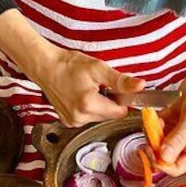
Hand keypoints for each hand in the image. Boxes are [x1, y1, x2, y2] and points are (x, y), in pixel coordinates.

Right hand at [0, 10, 144, 126]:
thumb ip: (120, 80)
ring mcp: (72, 121)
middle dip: (109, 102)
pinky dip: (88, 108)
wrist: (45, 67)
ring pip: (99, 117)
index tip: (114, 88)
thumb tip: (140, 86)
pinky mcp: (68, 121)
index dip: (121, 100)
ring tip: (86, 90)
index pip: (119, 112)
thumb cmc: (68, 65)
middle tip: (98, 86)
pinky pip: (87, 118)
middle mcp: (80, 118)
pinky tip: (79, 96)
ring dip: (98, 105)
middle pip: (109, 116)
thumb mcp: (98, 68)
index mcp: (88, 105)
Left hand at [157, 72, 185, 174]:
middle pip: (165, 157)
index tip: (149, 152)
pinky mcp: (171, 123)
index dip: (161, 164)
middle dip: (154, 147)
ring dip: (153, 133)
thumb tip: (163, 157)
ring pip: (158, 143)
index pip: (177, 168)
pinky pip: (157, 129)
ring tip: (156, 120)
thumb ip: (177, 139)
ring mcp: (179, 134)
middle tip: (148, 135)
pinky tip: (157, 116)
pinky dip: (153, 124)